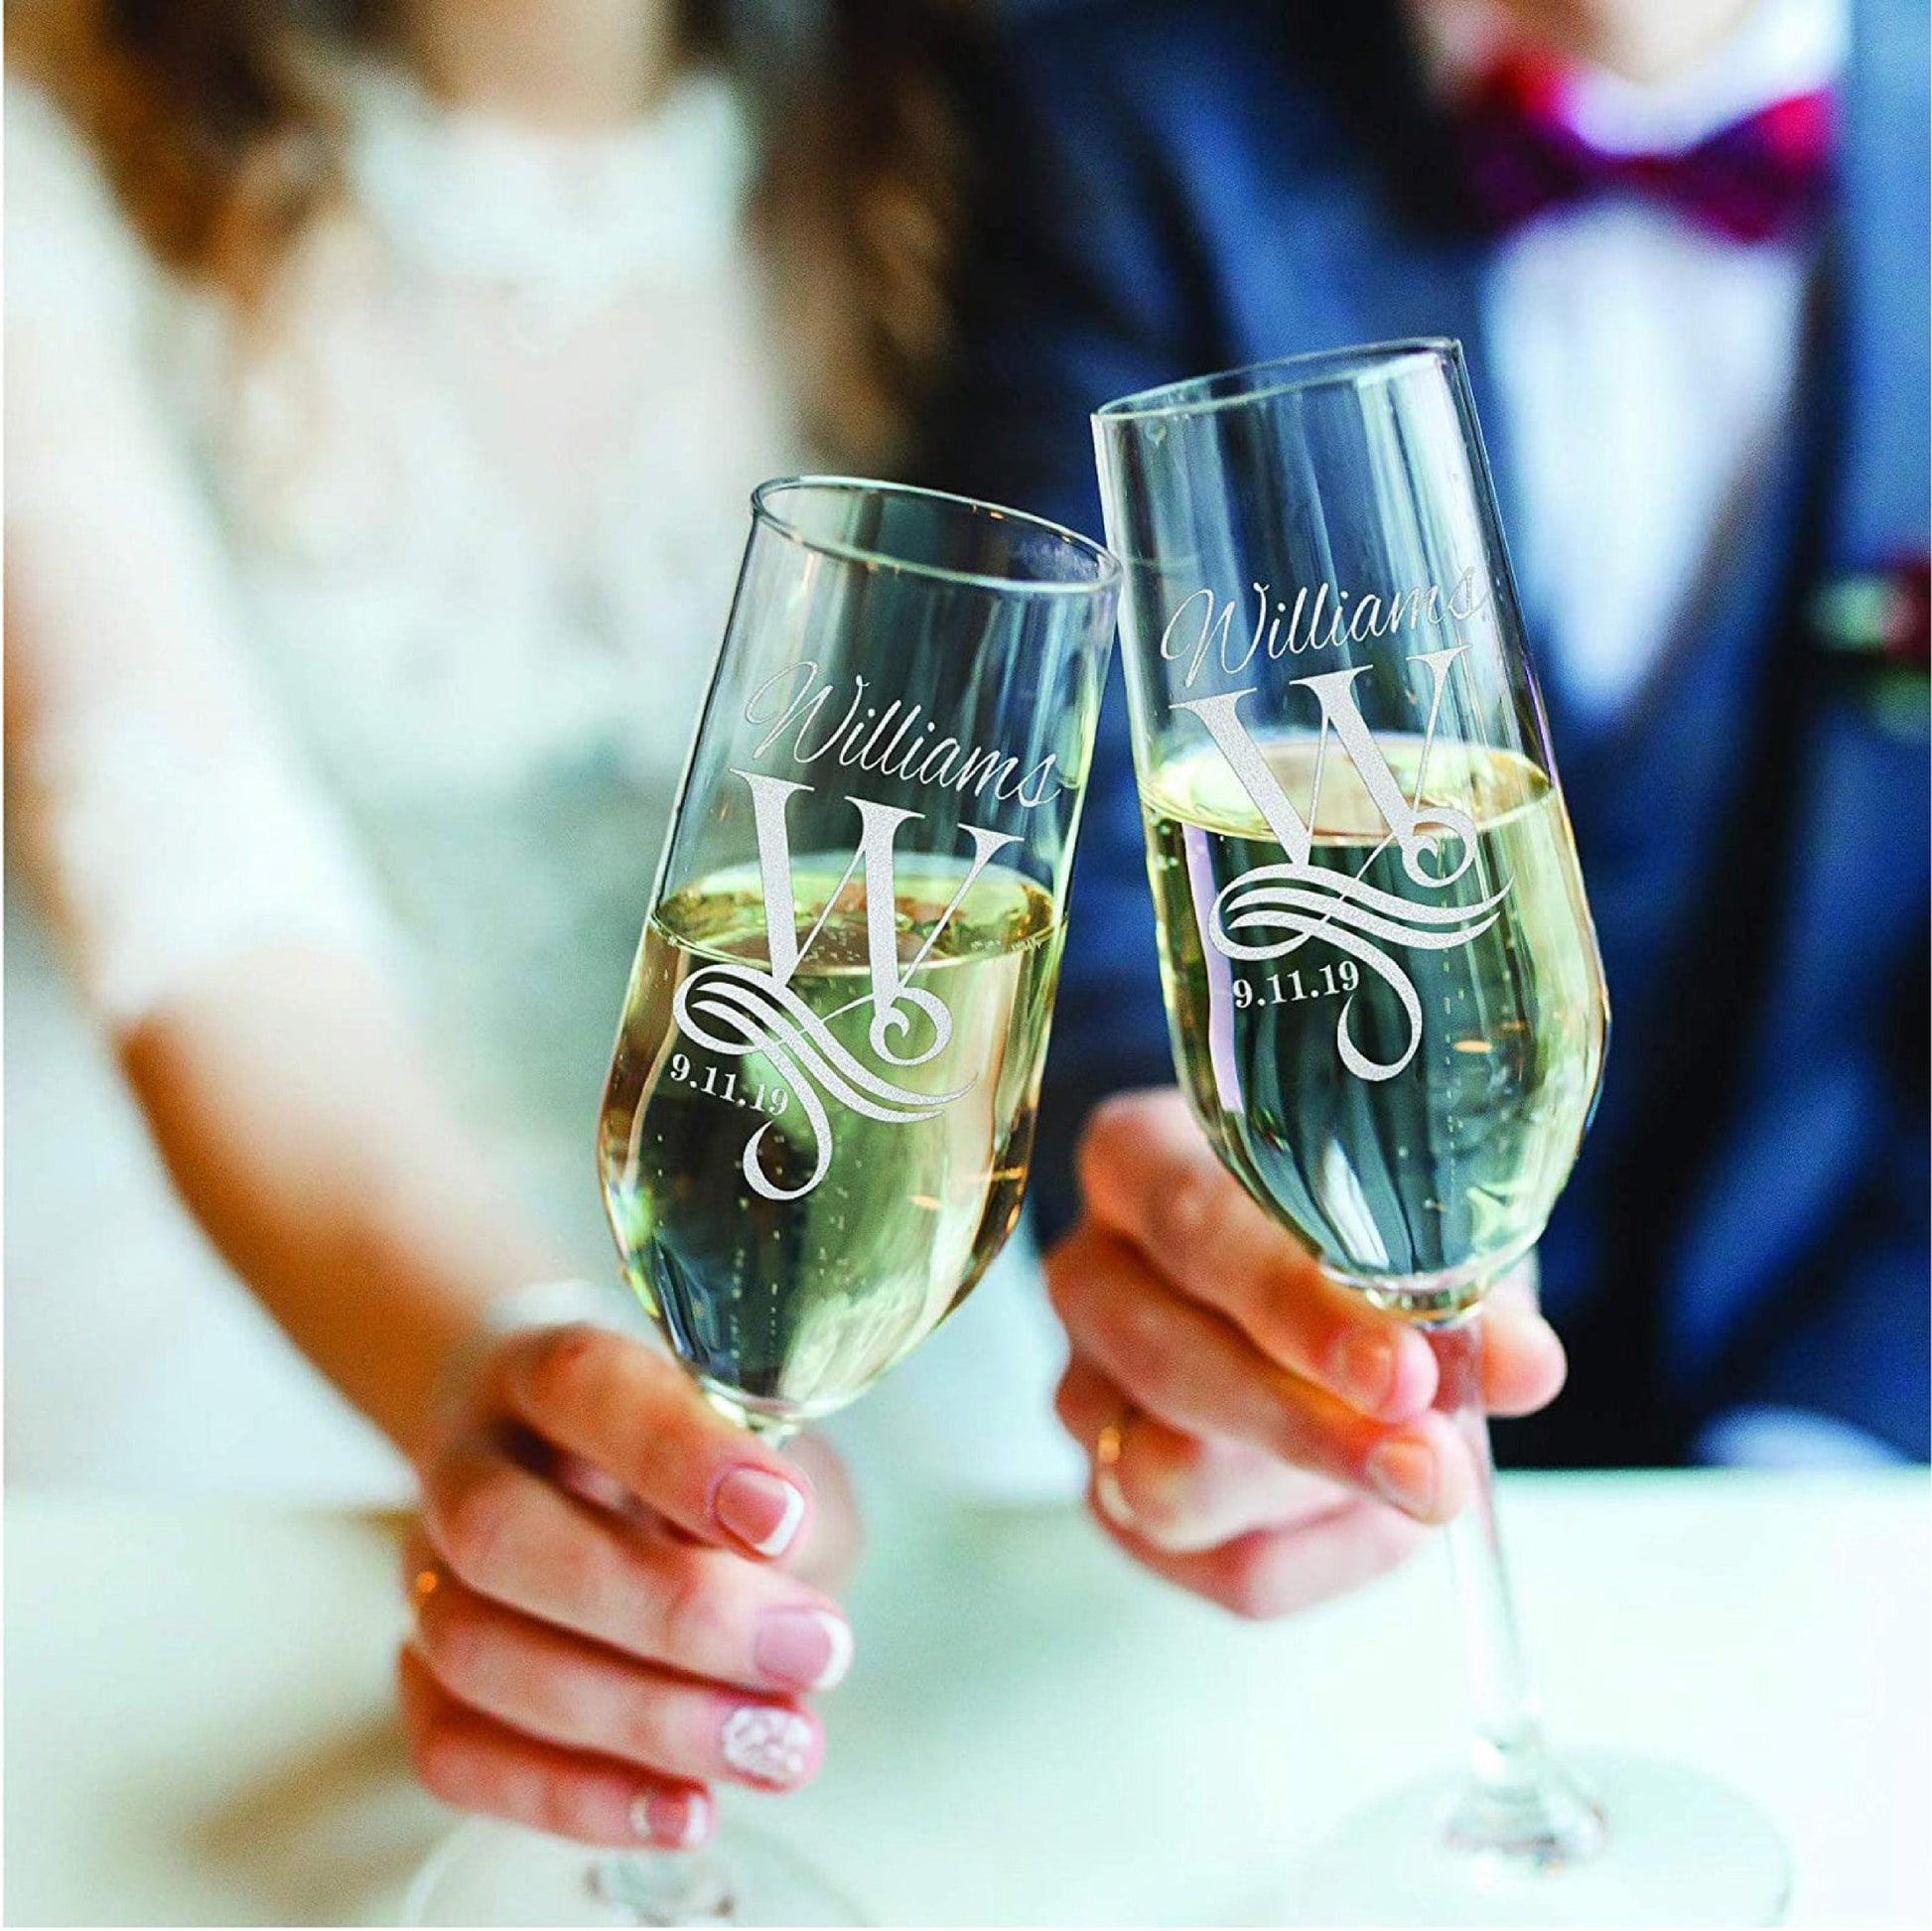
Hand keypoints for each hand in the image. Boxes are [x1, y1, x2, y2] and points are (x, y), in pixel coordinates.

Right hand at [399, 1322, 860, 1848]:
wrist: (568, 1457)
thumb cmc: (690, 1447)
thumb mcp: (758, 1438)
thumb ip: (775, 1500)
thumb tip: (789, 1586)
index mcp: (544, 1369)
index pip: (585, 1386)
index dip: (678, 1453)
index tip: (785, 1518)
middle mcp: (466, 1461)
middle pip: (505, 1536)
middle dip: (672, 1612)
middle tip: (814, 1651)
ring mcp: (425, 1569)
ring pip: (476, 1655)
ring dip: (642, 1719)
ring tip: (776, 1746)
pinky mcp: (417, 1673)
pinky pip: (454, 1753)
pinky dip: (574, 1795)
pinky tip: (686, 1807)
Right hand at [1045, 1089, 1566, 1617]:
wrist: (1306, 1293)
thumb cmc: (1351, 1232)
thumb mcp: (1414, 1229)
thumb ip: (1460, 1290)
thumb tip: (1521, 1364)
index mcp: (1137, 1162)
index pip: (1192, 1224)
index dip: (1295, 1303)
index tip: (1400, 1369)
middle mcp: (1090, 1275)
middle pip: (1167, 1364)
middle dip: (1310, 1427)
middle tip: (1432, 1462)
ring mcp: (1085, 1394)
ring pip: (1169, 1481)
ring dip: (1311, 1494)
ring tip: (1415, 1473)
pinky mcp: (1114, 1503)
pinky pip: (1223, 1570)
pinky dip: (1326, 1559)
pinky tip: (1380, 1519)